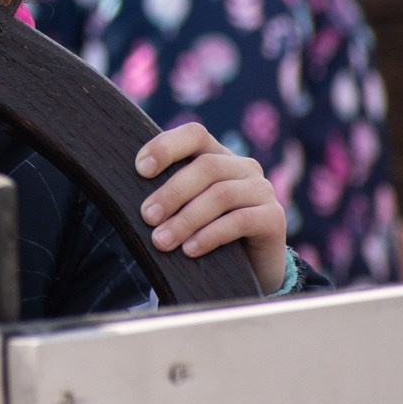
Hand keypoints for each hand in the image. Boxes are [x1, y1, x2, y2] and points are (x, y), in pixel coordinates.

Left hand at [135, 122, 288, 293]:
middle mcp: (243, 167)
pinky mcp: (274, 217)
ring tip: (162, 240)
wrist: (251, 268)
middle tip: (147, 216)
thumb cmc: (207, 232)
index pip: (194, 135)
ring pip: (221, 195)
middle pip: (206, 167)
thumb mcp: (186, 208)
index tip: (140, 169)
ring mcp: (262, 189)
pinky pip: (240, 220)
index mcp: (218, 156)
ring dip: (186, 219)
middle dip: (172, 192)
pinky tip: (190, 250)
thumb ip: (168, 194)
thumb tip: (128, 196)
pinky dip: (210, 235)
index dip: (167, 146)